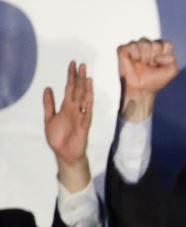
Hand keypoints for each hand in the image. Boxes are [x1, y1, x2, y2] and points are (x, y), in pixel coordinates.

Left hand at [43, 61, 92, 191]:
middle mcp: (75, 110)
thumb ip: (49, 104)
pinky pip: (87, 112)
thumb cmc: (58, 138)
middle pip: (78, 90)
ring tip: (86, 75)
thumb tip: (47, 88)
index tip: (72, 64)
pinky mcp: (84, 126)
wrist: (64, 154)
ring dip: (85, 87)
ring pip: (84, 99)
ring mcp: (80, 117)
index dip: (70, 77)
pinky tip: (89, 94)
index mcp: (67, 107)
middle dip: (78, 77)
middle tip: (81, 64)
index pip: (70, 88)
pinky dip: (88, 103)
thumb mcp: (49, 118)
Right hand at [117, 38, 178, 120]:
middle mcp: (147, 45)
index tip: (160, 65)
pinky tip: (133, 62)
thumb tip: (158, 55)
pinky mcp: (124, 49)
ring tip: (142, 64)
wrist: (141, 89)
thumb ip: (172, 60)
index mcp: (159, 49)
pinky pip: (132, 46)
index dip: (165, 56)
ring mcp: (135, 46)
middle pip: (156, 44)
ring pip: (144, 43)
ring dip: (145, 58)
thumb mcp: (171, 71)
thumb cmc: (155, 80)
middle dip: (154, 58)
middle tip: (150, 66)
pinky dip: (135, 56)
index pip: (166, 44)